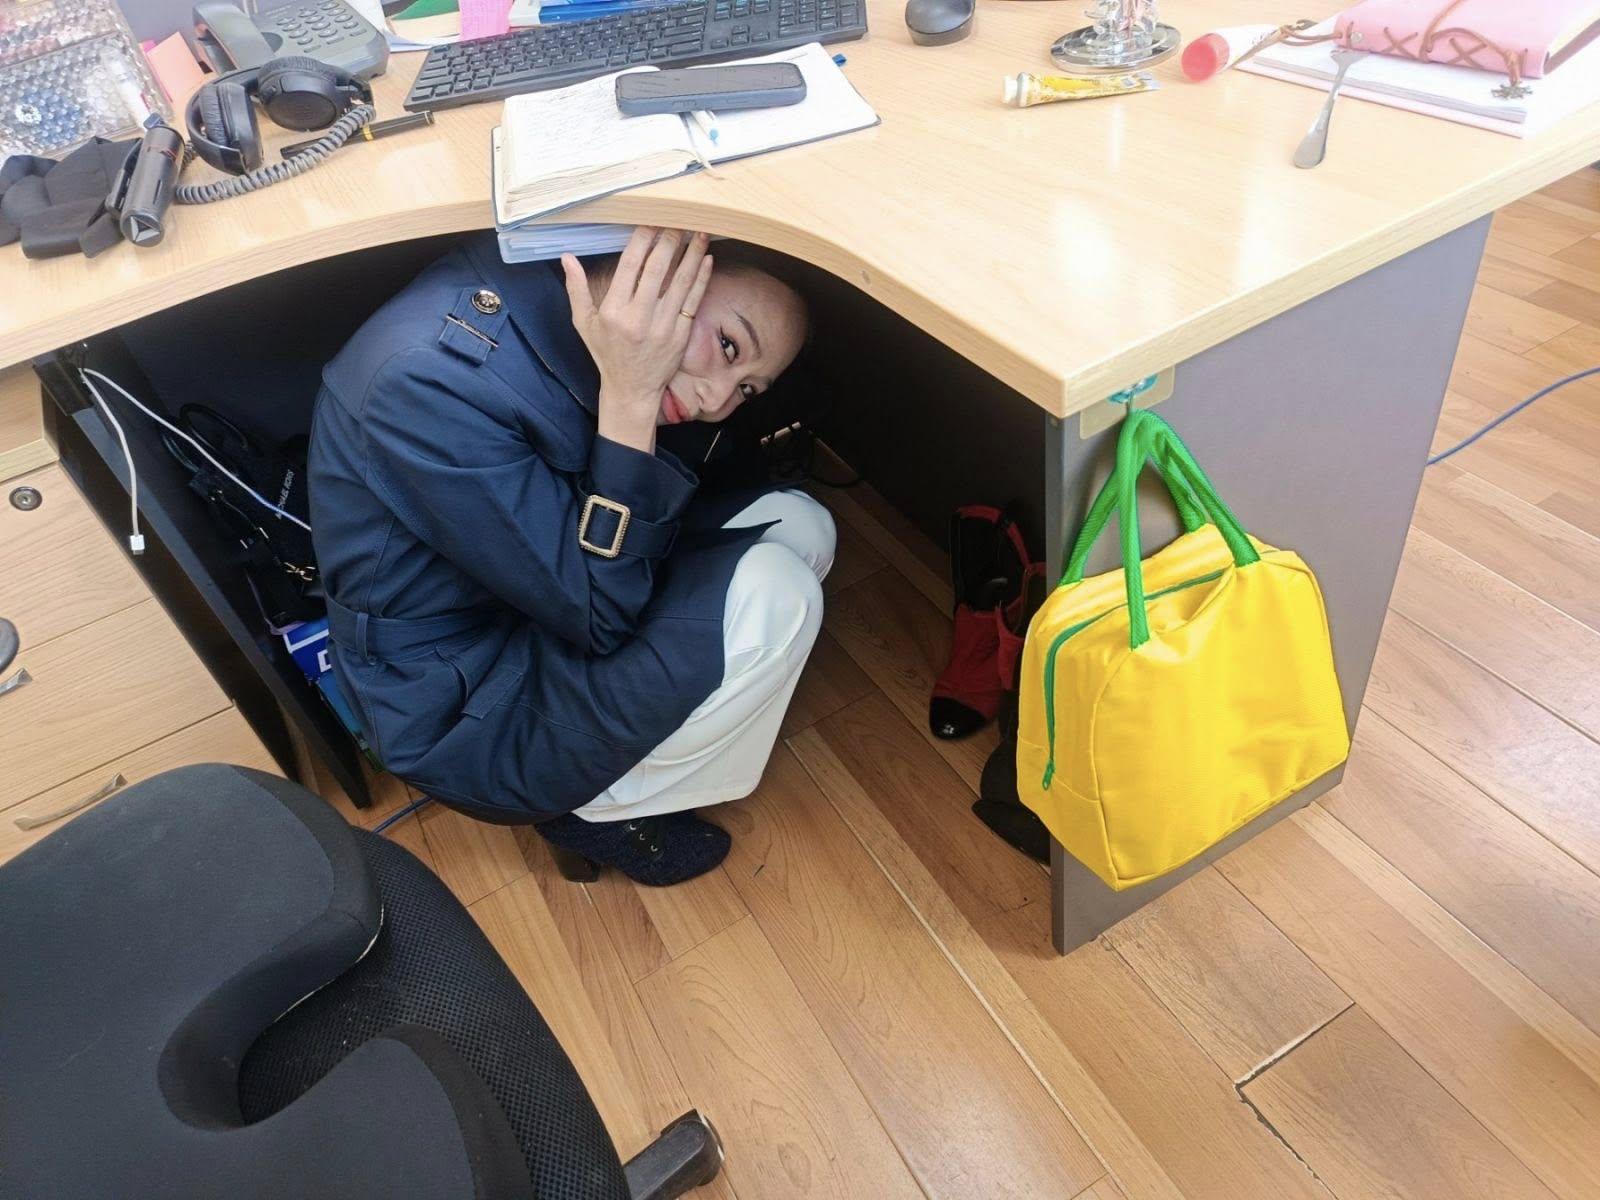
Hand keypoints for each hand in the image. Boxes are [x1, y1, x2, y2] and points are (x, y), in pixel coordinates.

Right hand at [562, 228, 712, 452]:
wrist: (632, 389)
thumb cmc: (606, 353)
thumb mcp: (584, 323)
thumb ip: (576, 289)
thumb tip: (567, 257)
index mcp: (614, 311)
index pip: (630, 266)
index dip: (643, 240)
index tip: (652, 221)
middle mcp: (640, 317)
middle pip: (658, 269)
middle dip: (670, 240)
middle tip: (678, 220)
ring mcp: (664, 326)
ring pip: (681, 282)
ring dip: (692, 254)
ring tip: (700, 232)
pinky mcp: (681, 334)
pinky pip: (694, 301)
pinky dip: (701, 279)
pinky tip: (706, 259)